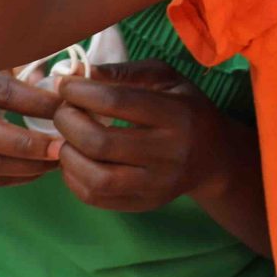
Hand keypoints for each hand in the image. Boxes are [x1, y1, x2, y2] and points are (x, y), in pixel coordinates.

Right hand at [0, 67, 62, 188]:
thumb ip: (33, 63)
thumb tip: (79, 76)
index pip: (2, 92)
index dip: (38, 104)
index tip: (71, 110)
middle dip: (25, 146)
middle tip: (61, 149)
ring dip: (19, 168)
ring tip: (53, 164)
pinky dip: (4, 178)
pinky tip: (31, 172)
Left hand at [53, 62, 228, 212]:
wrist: (215, 157)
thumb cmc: (185, 108)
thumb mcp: (166, 79)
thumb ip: (124, 72)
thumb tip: (76, 72)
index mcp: (178, 115)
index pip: (118, 102)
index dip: (82, 92)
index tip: (65, 85)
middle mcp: (170, 153)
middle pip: (101, 142)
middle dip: (68, 123)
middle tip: (62, 112)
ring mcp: (157, 184)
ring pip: (96, 177)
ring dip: (68, 156)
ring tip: (66, 139)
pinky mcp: (144, 204)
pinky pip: (95, 197)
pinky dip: (73, 178)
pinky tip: (75, 160)